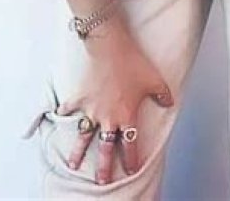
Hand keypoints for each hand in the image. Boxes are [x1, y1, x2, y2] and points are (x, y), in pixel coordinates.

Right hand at [55, 26, 173, 184]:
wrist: (110, 47)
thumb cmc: (132, 62)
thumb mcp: (154, 79)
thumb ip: (163, 94)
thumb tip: (169, 102)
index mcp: (127, 117)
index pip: (131, 145)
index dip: (132, 159)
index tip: (131, 170)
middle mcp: (108, 118)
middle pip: (106, 149)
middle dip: (104, 167)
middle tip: (102, 181)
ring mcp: (92, 109)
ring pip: (84, 137)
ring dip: (79, 152)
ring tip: (74, 165)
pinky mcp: (80, 97)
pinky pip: (70, 109)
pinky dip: (64, 113)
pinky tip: (60, 117)